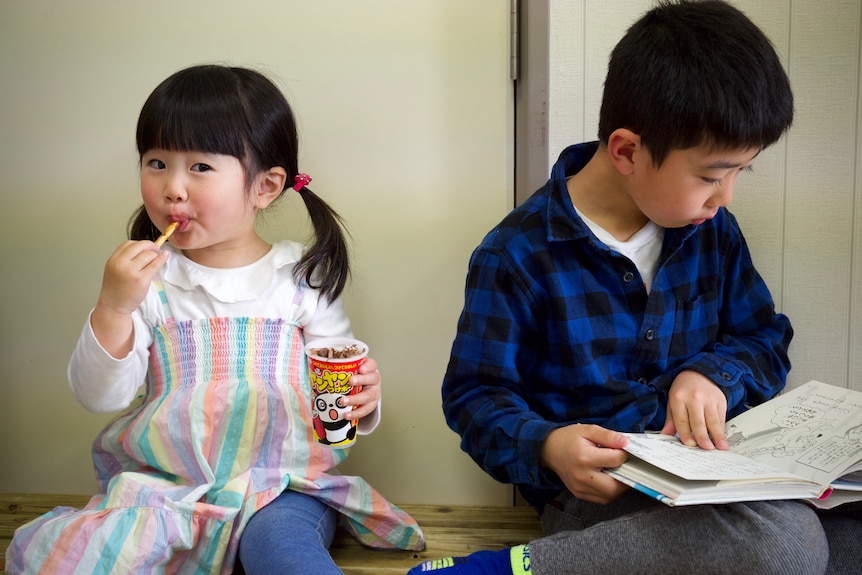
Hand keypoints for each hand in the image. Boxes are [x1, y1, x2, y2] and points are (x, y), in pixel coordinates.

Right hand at [91, 240, 168, 357]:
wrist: (114, 306)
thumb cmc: (116, 289)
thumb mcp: (114, 269)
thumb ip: (125, 259)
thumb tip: (144, 249)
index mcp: (113, 260)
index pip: (128, 244)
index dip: (140, 243)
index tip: (147, 246)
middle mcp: (121, 264)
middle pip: (140, 246)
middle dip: (150, 246)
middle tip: (156, 248)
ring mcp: (132, 272)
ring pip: (149, 255)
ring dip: (155, 255)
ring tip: (155, 259)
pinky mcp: (142, 280)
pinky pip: (155, 265)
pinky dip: (162, 259)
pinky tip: (165, 256)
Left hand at [342, 356, 380, 420]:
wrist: (365, 387)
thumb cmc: (356, 376)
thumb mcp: (353, 369)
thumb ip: (343, 367)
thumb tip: (322, 366)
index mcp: (370, 369)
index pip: (372, 365)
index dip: (368, 367)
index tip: (360, 369)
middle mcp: (374, 380)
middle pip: (372, 379)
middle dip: (361, 380)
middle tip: (350, 381)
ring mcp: (374, 393)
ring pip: (368, 396)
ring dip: (355, 399)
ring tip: (342, 401)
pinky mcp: (371, 405)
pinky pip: (365, 410)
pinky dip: (355, 413)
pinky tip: (346, 414)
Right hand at [540, 424, 629, 503]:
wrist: (549, 450)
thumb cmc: (569, 438)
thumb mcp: (587, 430)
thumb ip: (607, 436)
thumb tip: (626, 443)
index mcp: (585, 457)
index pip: (615, 460)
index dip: (624, 454)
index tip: (623, 450)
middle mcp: (582, 476)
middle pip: (615, 486)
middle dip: (627, 477)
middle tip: (629, 467)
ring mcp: (580, 488)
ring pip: (610, 496)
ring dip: (620, 487)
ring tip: (620, 474)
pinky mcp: (579, 494)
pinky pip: (602, 499)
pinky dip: (611, 492)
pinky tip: (610, 481)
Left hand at [660, 370, 728, 449]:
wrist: (699, 373)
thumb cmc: (684, 389)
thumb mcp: (672, 401)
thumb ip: (671, 420)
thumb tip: (665, 435)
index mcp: (679, 398)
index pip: (682, 420)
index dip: (686, 433)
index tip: (690, 444)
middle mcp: (694, 398)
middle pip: (699, 421)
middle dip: (703, 436)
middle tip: (706, 448)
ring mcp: (709, 399)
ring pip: (713, 421)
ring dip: (717, 436)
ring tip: (720, 447)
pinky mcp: (720, 400)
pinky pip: (721, 418)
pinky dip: (722, 429)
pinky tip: (722, 438)